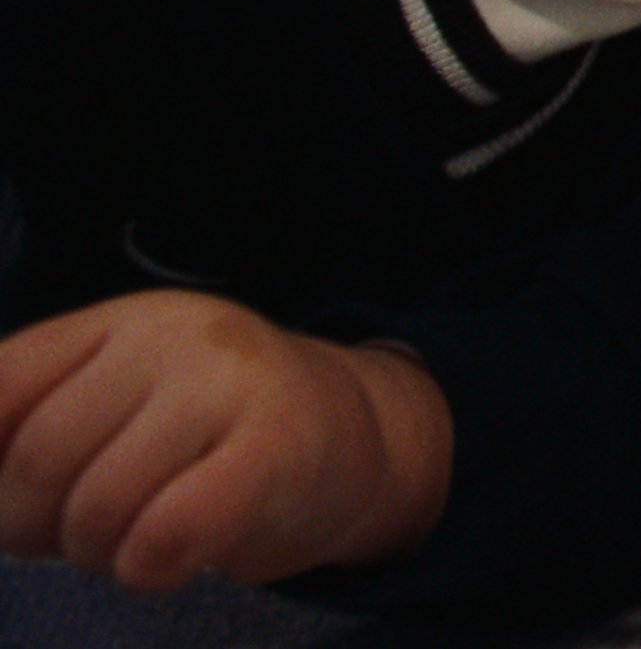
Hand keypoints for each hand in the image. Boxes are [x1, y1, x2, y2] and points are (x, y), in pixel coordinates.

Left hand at [0, 294, 449, 590]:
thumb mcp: (120, 399)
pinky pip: (166, 534)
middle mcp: (176, 335)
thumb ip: (30, 420)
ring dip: (96, 555)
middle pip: (39, 460)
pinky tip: (169, 561)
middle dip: (32, 529)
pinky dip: (146, 569)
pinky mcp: (278, 450)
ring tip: (130, 543)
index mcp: (123, 320)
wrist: (355, 439)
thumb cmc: (205, 436)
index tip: (19, 500)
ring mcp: (232, 386)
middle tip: (72, 539)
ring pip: (98, 507)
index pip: (0, 385)